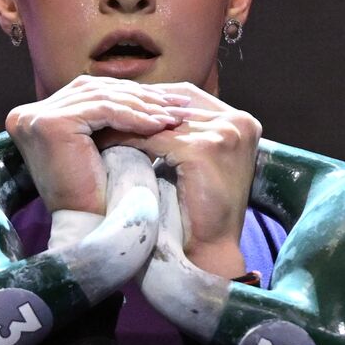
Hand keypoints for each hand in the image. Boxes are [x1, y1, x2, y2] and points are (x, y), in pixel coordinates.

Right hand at [6, 75, 187, 214]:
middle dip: (140, 97)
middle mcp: (27, 114)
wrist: (88, 228)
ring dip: (143, 106)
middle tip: (177, 103)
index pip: (91, 93)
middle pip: (96, 91)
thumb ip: (109, 114)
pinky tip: (158, 124)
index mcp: (35, 116)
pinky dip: (134, 116)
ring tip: (172, 116)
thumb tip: (147, 90)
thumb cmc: (97, 193)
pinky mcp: (50, 124)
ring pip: (102, 99)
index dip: (131, 95)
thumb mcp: (101, 144)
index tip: (168, 101)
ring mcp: (35, 118)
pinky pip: (103, 111)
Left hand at [100, 83, 260, 277]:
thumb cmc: (203, 211)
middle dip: (139, 106)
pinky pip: (154, 138)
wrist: (211, 249)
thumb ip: (189, 131)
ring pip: (161, 120)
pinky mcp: (204, 149)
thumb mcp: (201, 161)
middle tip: (105, 109)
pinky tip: (106, 143)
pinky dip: (128, 140)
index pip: (190, 96)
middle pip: (176, 103)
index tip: (123, 102)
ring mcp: (224, 134)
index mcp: (243, 123)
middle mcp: (239, 123)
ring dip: (129, 121)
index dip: (154, 99)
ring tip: (100, 125)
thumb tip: (151, 109)